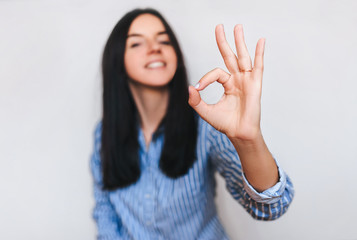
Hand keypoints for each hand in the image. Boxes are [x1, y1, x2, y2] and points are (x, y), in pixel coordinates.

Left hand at [188, 24, 265, 140]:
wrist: (239, 133)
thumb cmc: (225, 123)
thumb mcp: (205, 111)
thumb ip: (195, 100)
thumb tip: (190, 87)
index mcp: (227, 84)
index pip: (216, 72)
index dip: (206, 78)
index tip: (199, 88)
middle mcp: (237, 80)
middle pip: (230, 56)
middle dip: (224, 41)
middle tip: (219, 26)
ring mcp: (247, 80)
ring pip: (243, 57)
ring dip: (240, 42)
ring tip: (237, 26)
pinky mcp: (255, 84)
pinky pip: (258, 66)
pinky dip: (259, 53)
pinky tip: (260, 41)